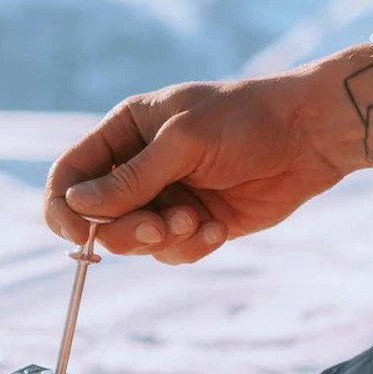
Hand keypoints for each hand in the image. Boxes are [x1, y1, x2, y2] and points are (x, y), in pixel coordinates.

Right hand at [45, 43, 372, 262]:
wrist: (308, 136)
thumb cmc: (245, 120)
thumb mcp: (185, 141)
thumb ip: (132, 177)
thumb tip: (78, 205)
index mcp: (126, 131)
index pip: (71, 173)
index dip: (64, 206)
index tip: (79, 232)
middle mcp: (139, 166)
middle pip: (98, 218)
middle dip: (126, 230)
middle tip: (161, 227)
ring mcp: (167, 196)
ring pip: (135, 242)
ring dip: (163, 240)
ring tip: (197, 221)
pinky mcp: (196, 222)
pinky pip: (173, 253)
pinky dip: (192, 247)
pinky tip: (219, 228)